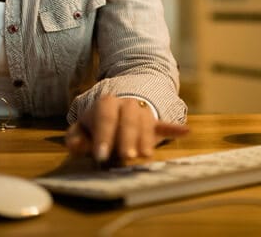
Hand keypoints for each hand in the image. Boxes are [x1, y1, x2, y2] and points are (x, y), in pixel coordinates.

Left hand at [65, 95, 188, 162]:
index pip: (105, 117)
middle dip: (127, 137)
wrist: (118, 105)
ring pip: (146, 122)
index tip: (101, 155)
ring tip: (145, 155)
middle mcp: (127, 104)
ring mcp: (143, 112)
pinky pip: (165, 124)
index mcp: (106, 103)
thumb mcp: (82, 128)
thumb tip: (74, 146)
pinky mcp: (155, 122)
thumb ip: (76, 138)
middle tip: (126, 156)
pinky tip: (186, 131)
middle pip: (129, 118)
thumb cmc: (97, 123)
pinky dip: (174, 128)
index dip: (103, 135)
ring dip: (146, 139)